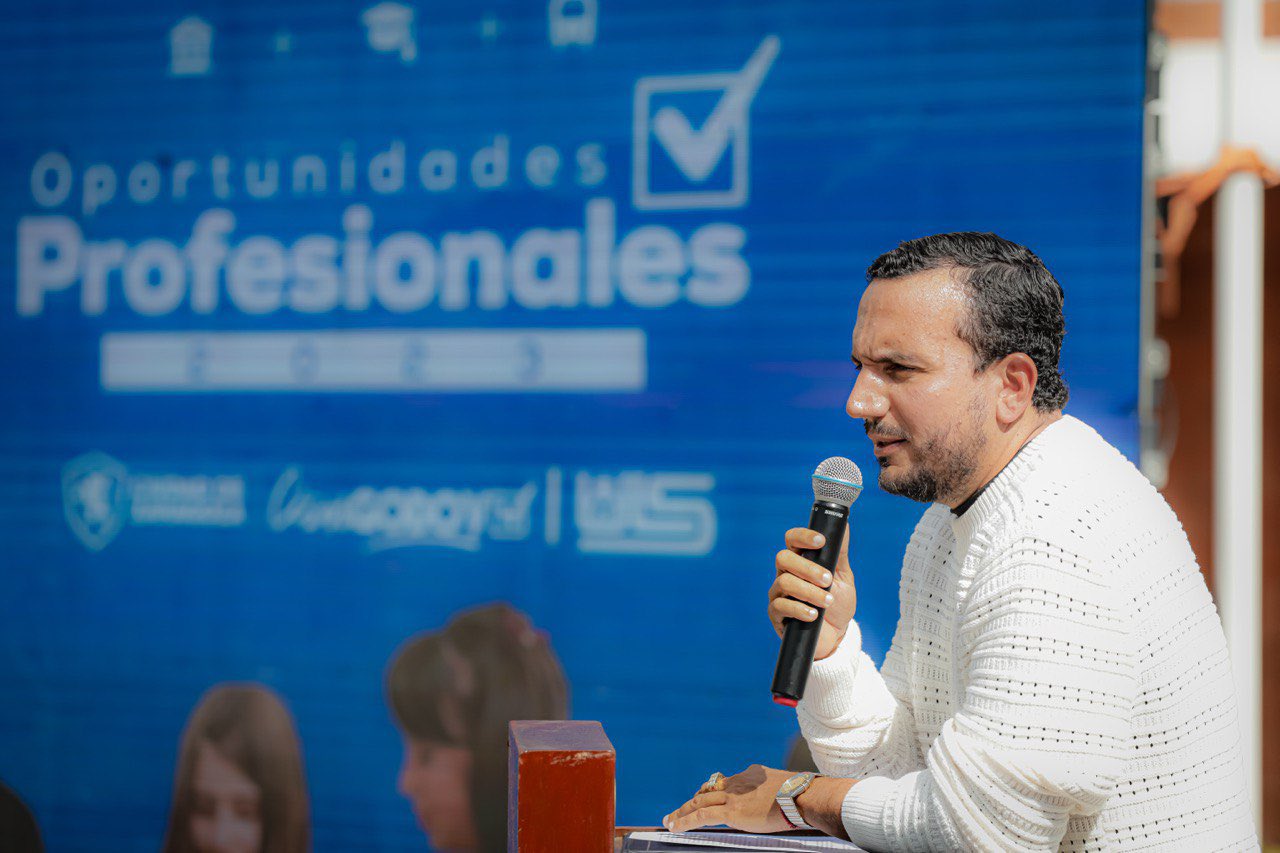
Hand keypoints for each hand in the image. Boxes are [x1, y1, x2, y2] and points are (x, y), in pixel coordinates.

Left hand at [662, 764, 794, 833]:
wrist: (801, 796)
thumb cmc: (801, 794)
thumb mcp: (783, 785)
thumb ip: (772, 789)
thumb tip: (777, 801)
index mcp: (750, 774)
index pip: (725, 783)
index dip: (712, 792)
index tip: (704, 797)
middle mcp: (737, 782)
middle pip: (708, 790)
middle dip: (692, 800)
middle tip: (679, 809)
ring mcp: (732, 796)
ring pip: (700, 801)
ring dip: (683, 812)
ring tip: (670, 820)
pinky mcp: (731, 811)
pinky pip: (702, 815)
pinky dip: (685, 821)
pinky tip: (674, 827)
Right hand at [767, 525, 854, 660]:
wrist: (836, 636)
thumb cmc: (838, 604)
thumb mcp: (843, 577)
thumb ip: (839, 553)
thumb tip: (843, 525)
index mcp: (800, 560)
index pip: (792, 539)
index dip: (803, 536)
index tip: (821, 541)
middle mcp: (785, 573)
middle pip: (783, 558)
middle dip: (807, 568)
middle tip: (828, 579)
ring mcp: (778, 594)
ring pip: (784, 582)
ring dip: (809, 591)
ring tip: (827, 601)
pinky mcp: (776, 614)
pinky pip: (780, 606)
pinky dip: (799, 609)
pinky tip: (814, 615)